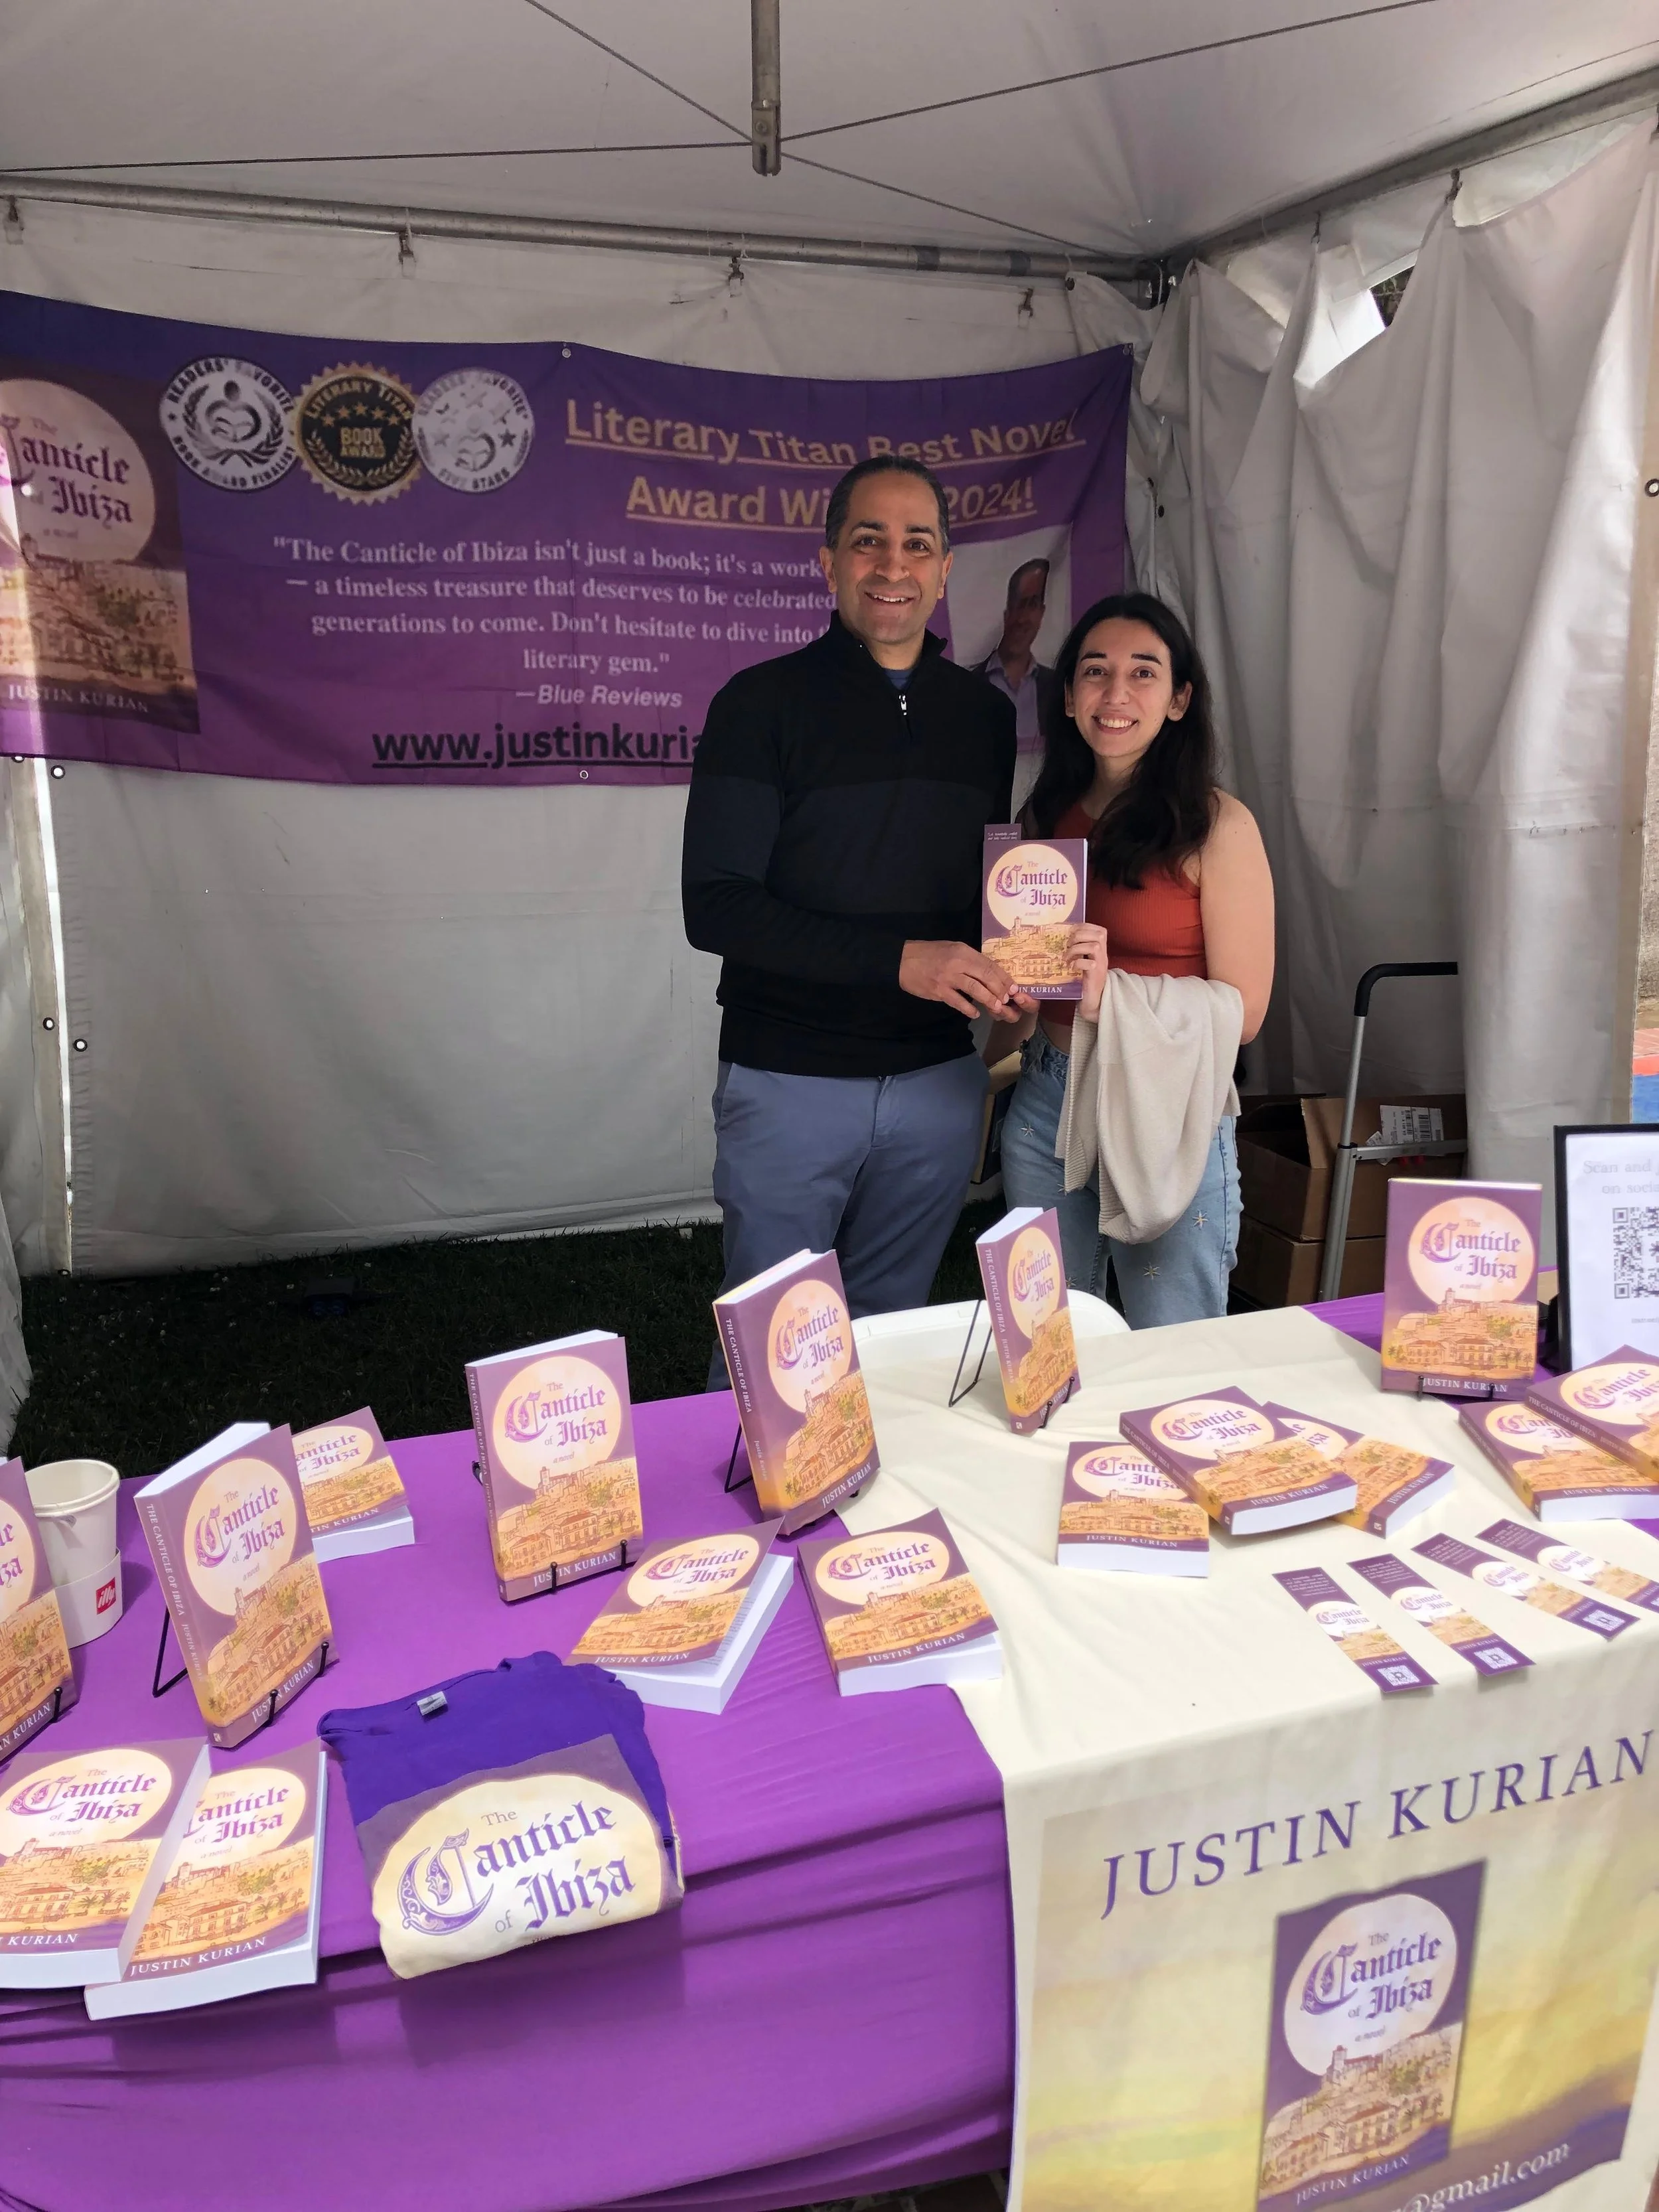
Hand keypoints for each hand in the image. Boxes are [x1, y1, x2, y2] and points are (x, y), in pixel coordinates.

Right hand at [900, 940, 1036, 1020]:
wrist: (903, 960)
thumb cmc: (930, 953)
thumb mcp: (952, 948)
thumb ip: (969, 960)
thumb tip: (989, 973)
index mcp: (963, 951)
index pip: (989, 964)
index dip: (1003, 977)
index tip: (1014, 988)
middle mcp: (958, 963)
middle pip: (985, 976)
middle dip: (1000, 989)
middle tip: (1008, 1000)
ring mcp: (948, 977)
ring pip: (975, 989)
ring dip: (989, 1000)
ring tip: (997, 1008)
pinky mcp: (938, 990)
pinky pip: (957, 1002)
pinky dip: (968, 1008)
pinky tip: (975, 1013)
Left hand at [1068, 923, 1109, 1020]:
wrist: (1093, 1002)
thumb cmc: (1085, 982)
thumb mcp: (1083, 962)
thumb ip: (1078, 951)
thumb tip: (1061, 938)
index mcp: (1100, 951)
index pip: (1100, 930)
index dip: (1085, 926)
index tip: (1071, 931)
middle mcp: (1103, 956)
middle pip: (1100, 934)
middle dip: (1080, 935)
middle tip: (1068, 944)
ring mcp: (1101, 966)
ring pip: (1095, 946)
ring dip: (1077, 948)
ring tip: (1067, 956)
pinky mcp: (1095, 976)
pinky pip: (1089, 964)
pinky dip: (1077, 963)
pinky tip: (1070, 967)